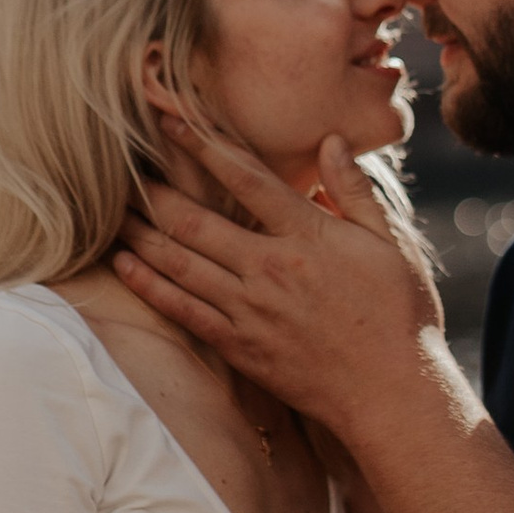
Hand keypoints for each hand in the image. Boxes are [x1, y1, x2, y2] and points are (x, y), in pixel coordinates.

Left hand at [114, 117, 444, 435]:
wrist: (391, 392)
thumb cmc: (400, 314)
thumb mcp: (391, 243)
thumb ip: (354, 191)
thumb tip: (330, 141)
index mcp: (309, 237)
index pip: (247, 179)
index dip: (204, 145)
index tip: (171, 120)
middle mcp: (271, 270)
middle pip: (198, 221)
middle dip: (156, 191)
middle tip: (121, 167)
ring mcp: (251, 311)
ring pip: (181, 264)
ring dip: (142, 235)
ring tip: (113, 212)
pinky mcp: (240, 347)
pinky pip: (184, 312)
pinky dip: (151, 287)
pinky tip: (126, 266)